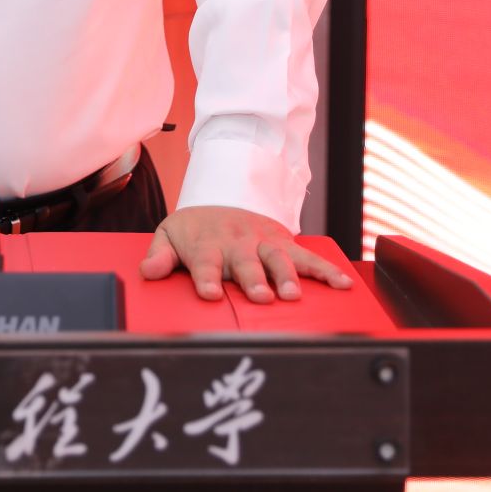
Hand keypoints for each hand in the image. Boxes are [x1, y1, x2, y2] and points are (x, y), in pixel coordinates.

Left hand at [139, 205, 352, 303]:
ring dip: (286, 275)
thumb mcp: (169, 234)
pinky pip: (308, 256)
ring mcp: (262, 241)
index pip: (204, 263)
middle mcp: (237, 242)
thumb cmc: (194, 228)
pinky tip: (343, 283)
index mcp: (207, 244)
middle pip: (245, 262)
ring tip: (293, 294)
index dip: (206, 278)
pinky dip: (326, 269)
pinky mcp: (283, 242)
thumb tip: (147, 273)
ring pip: (278, 258)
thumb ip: (159, 255)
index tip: (210, 293)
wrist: (221, 195)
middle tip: (260, 297)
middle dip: (253, 279)